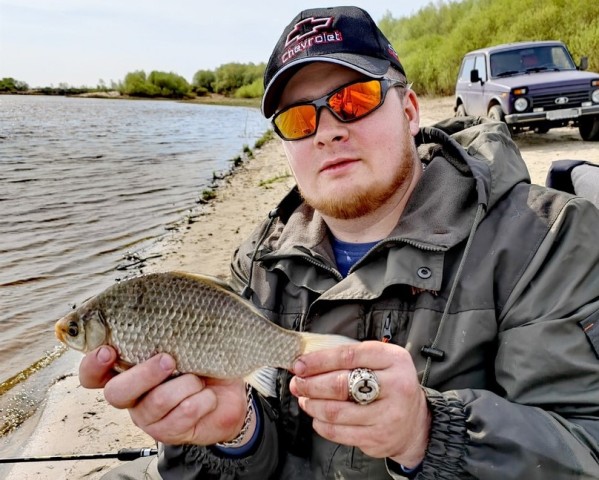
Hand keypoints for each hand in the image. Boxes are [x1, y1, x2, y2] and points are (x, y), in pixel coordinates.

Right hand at [78, 347, 252, 445]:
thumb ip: (169, 330)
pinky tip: (208, 395)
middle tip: (168, 359)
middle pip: (116, 393)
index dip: (92, 365)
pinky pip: (182, 415)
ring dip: (185, 384)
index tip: (108, 350)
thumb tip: (172, 304)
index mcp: (126, 371)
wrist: (229, 394)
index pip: (92, 374)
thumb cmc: (202, 362)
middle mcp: (131, 396)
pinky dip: (202, 399)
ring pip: (156, 402)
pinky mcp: (169, 432)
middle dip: (144, 374)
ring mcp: (148, 417)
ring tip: (199, 377)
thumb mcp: (185, 342)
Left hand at [290, 341, 429, 467]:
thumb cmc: (391, 385)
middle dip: (311, 384)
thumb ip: (351, 358)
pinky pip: (339, 432)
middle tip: (298, 383)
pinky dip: (321, 424)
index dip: (319, 360)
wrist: (415, 422)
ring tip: (305, 399)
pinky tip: (317, 417)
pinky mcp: (379, 438)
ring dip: (312, 405)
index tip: (300, 364)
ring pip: (336, 411)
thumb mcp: (381, 361)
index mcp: (393, 359)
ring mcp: (388, 415)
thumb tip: (308, 363)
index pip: (348, 356)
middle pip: (339, 385)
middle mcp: (395, 386)